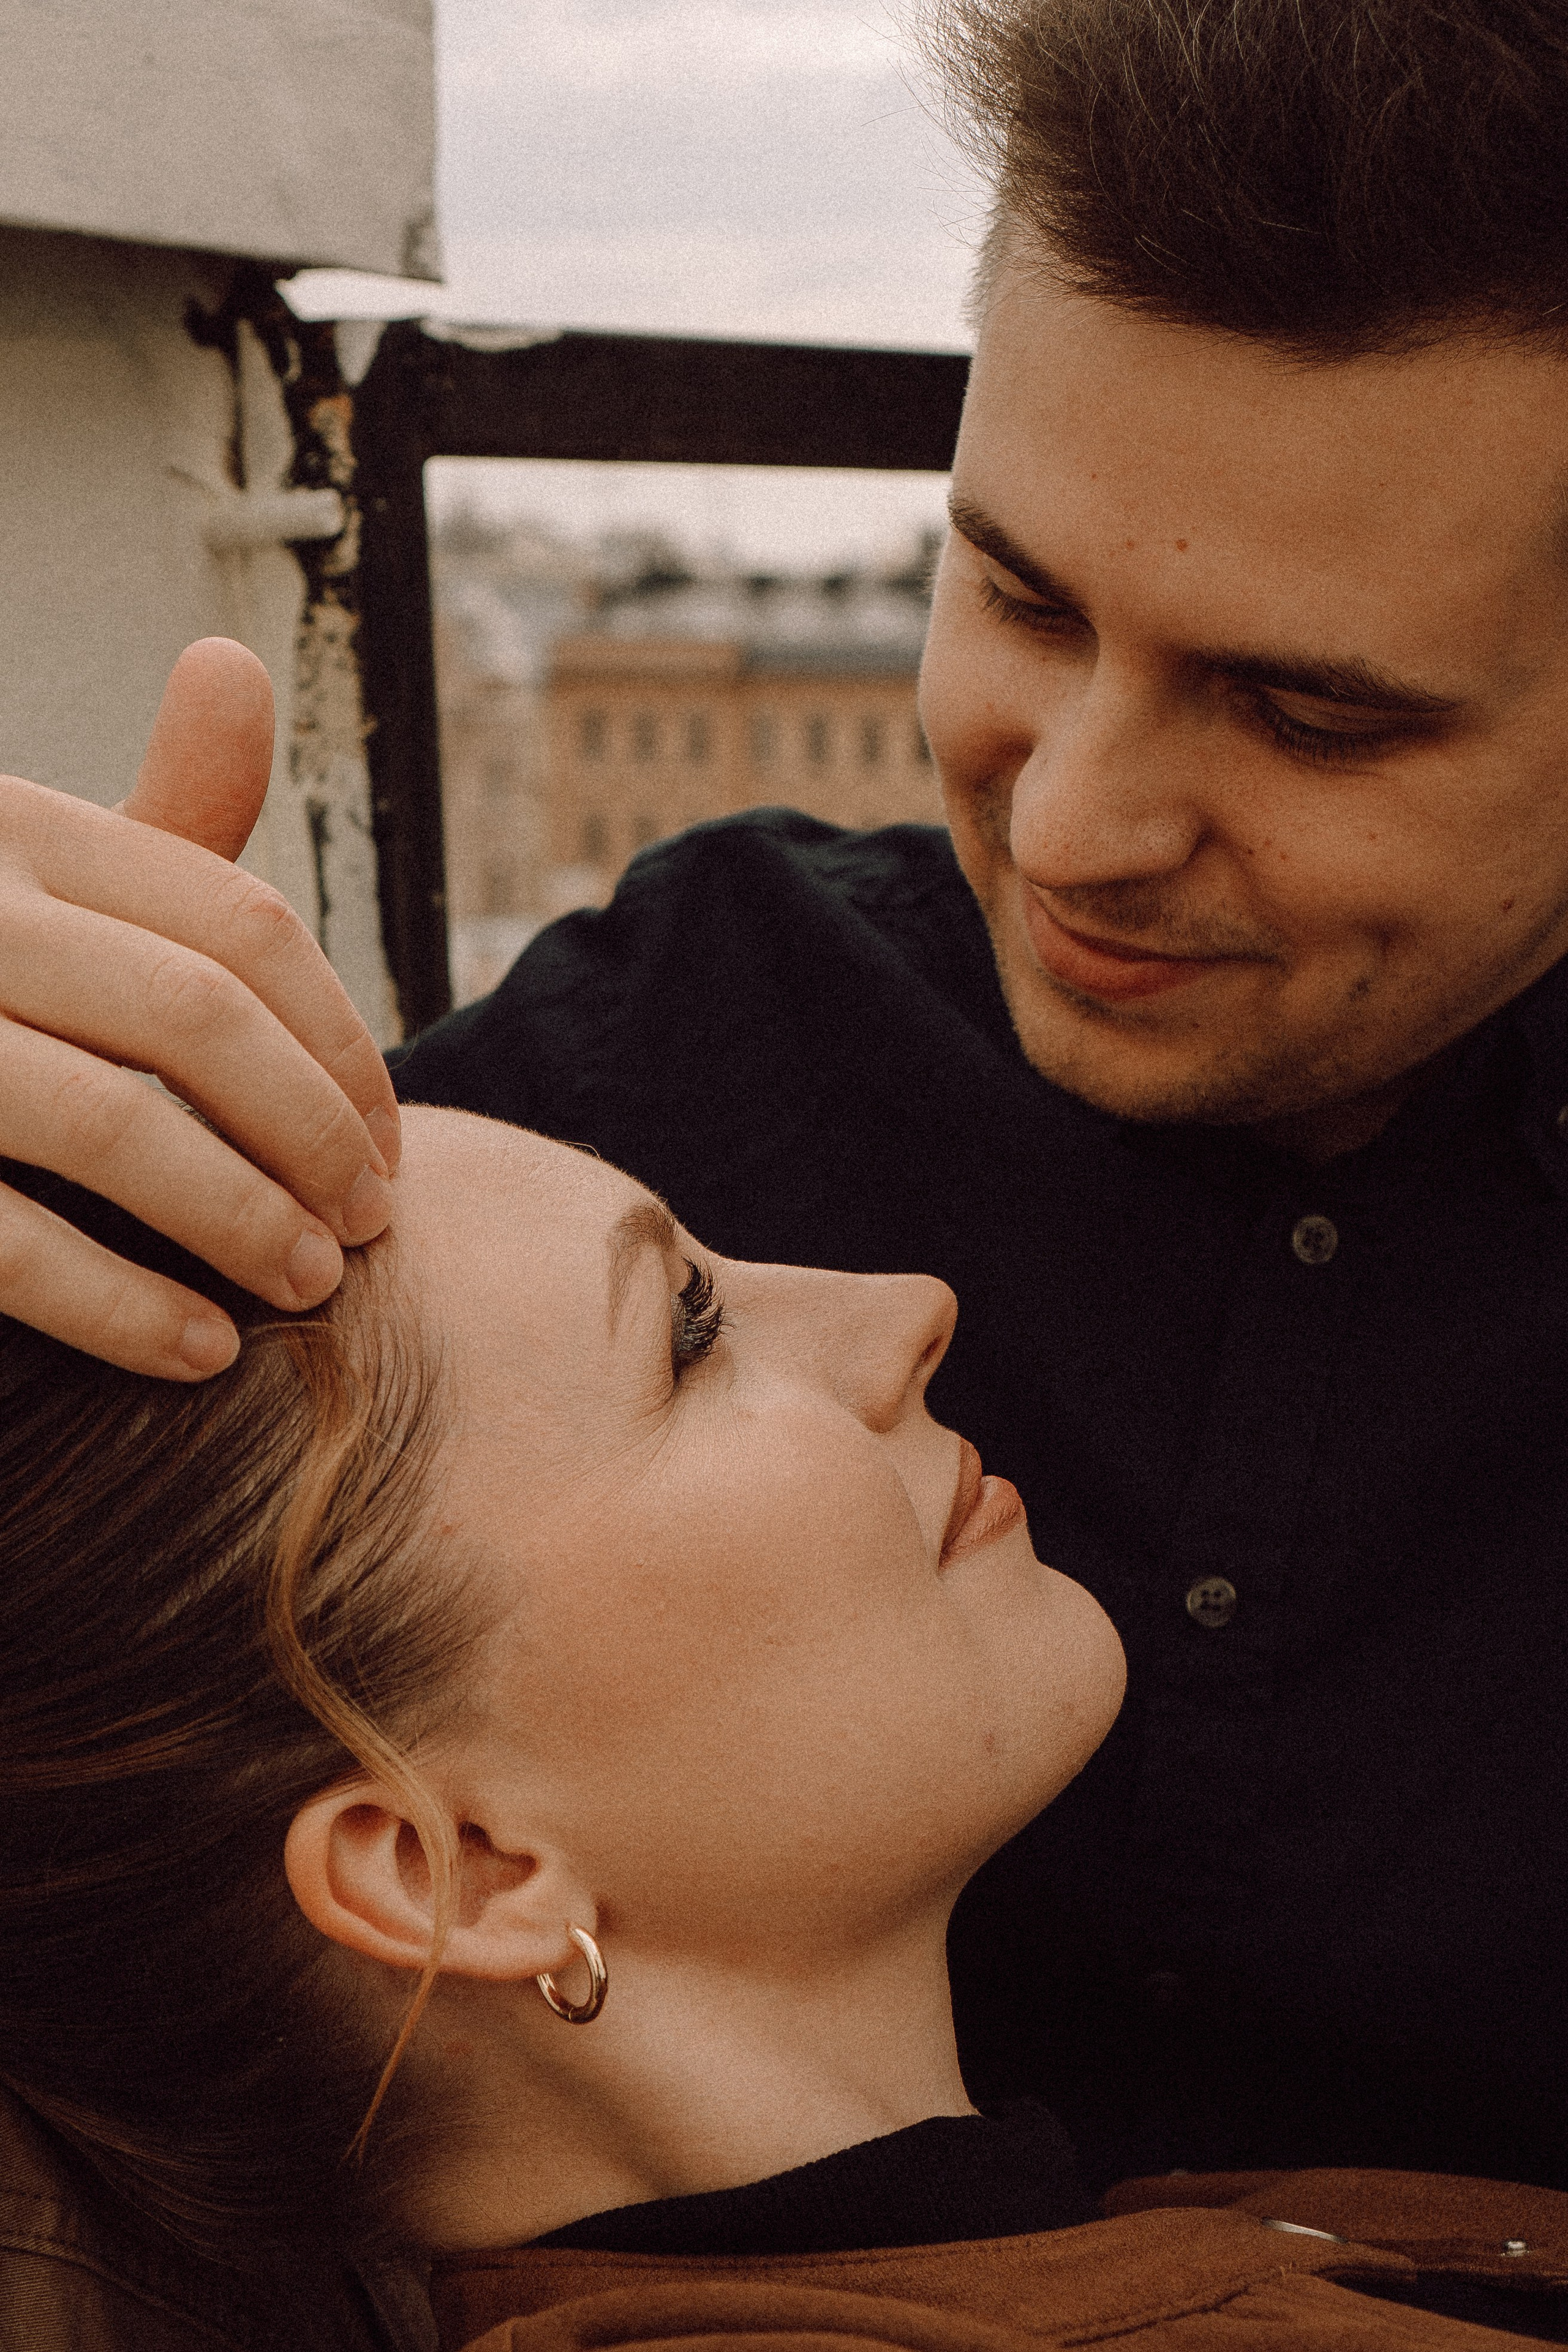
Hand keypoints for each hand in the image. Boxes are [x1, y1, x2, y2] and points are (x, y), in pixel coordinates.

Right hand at [0, 638, 401, 1378]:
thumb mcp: (24, 873)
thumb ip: (146, 819)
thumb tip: (234, 666)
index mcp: (14, 830)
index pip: (238, 923)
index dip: (342, 1041)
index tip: (392, 1138)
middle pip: (201, 1019)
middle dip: (313, 1132)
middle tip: (372, 1223)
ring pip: (116, 1127)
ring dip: (241, 1222)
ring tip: (311, 1287)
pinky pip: (7, 1243)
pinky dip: (119, 1306)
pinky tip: (200, 1352)